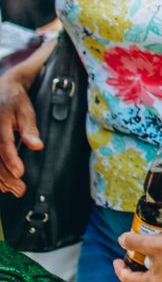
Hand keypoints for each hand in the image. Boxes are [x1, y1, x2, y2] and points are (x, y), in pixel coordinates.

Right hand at [0, 65, 40, 197]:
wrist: (2, 90)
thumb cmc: (16, 101)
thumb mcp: (26, 111)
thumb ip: (30, 129)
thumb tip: (38, 146)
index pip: (3, 144)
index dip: (11, 160)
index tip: (20, 173)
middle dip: (6, 176)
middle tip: (20, 190)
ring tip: (13, 190)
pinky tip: (2, 185)